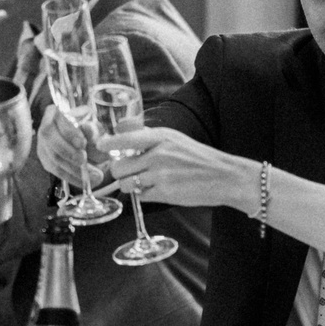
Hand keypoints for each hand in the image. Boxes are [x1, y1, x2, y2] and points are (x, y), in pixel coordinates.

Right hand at [36, 100, 95, 191]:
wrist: (81, 139)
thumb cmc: (87, 130)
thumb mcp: (93, 126)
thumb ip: (92, 129)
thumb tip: (88, 129)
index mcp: (55, 113)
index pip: (58, 120)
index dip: (70, 133)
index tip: (83, 143)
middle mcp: (45, 127)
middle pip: (51, 140)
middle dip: (69, 153)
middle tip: (85, 161)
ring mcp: (42, 144)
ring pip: (54, 158)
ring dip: (74, 169)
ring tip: (94, 176)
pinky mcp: (45, 159)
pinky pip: (56, 171)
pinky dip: (71, 177)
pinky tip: (84, 182)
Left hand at [99, 121, 245, 207]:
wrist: (224, 176)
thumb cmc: (198, 157)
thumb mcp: (175, 138)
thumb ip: (148, 136)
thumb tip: (121, 129)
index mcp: (160, 137)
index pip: (124, 138)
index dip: (108, 143)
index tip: (100, 146)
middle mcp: (158, 154)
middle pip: (119, 166)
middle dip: (120, 172)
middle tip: (128, 172)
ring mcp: (160, 175)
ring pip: (126, 183)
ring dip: (130, 185)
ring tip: (144, 182)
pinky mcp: (165, 193)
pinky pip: (140, 196)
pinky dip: (144, 195)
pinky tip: (156, 190)